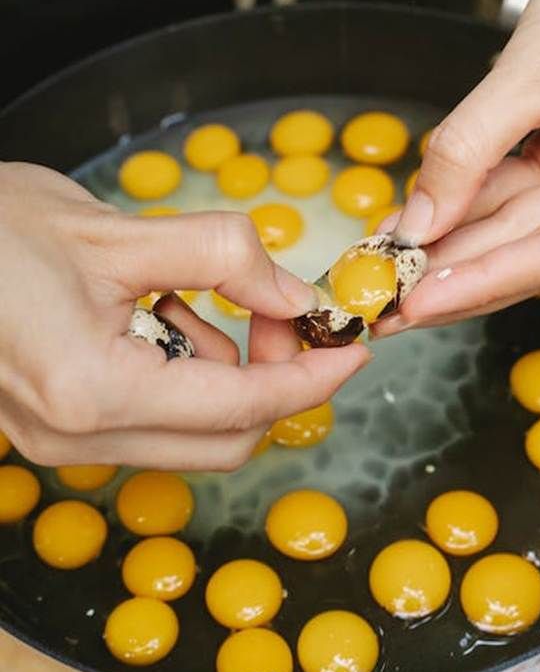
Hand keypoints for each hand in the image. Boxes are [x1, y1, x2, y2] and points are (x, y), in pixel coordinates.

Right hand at [0, 163, 368, 468]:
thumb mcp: (121, 231)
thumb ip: (223, 258)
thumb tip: (295, 293)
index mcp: (92, 390)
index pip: (241, 406)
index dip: (310, 378)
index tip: (352, 348)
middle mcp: (75, 436)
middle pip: (225, 439)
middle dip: (270, 376)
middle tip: (278, 310)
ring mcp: (61, 441)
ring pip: (190, 431)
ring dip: (218, 367)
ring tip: (184, 294)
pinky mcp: (55, 428)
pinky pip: (151, 418)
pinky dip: (178, 371)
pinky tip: (153, 313)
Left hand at [375, 0, 539, 335]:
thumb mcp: (536, 74)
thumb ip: (470, 148)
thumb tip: (420, 221)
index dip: (479, 282)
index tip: (419, 302)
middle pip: (523, 250)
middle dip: (449, 273)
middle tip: (383, 300)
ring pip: (504, 226)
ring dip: (443, 244)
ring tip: (381, 265)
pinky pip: (499, 189)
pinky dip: (454, 201)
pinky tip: (408, 222)